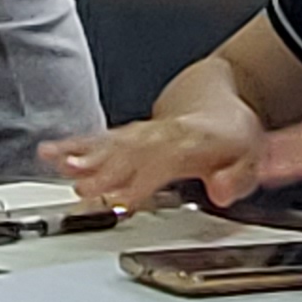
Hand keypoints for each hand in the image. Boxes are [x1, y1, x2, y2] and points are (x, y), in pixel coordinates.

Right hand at [45, 102, 269, 211]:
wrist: (215, 102)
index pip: (165, 161)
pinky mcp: (127, 135)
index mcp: (194, 140)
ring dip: (83, 153)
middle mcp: (162, 134)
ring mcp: (142, 133)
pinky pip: (99, 138)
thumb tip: (223, 191)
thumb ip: (238, 176)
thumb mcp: (250, 157)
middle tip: (81, 184)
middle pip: (131, 151)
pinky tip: (50, 153)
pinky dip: (73, 145)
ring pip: (111, 141)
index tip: (122, 199)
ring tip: (57, 164)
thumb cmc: (230, 134)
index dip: (143, 180)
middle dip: (106, 168)